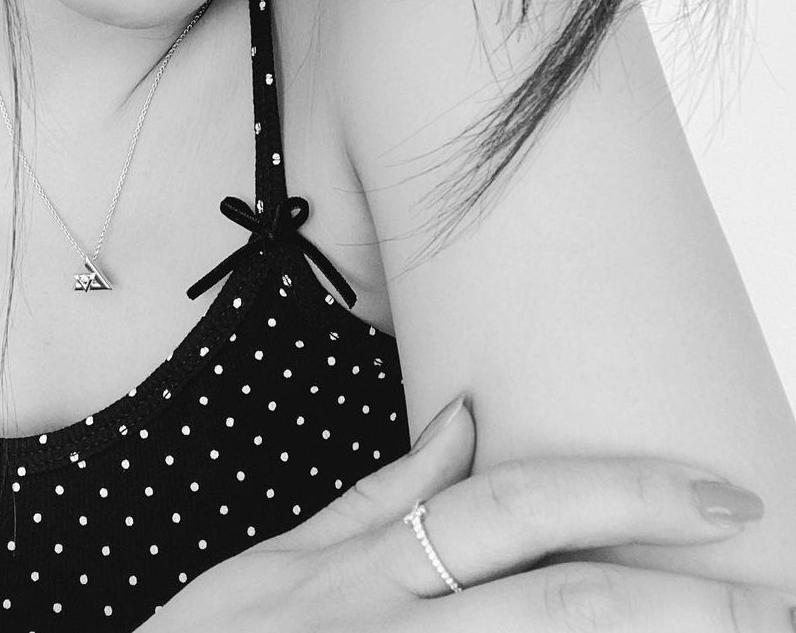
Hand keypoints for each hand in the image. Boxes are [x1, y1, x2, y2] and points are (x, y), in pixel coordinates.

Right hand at [139, 397, 795, 631]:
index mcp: (366, 571)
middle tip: (780, 594)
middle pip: (561, 604)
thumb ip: (384, 498)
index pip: (513, 508)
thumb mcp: (282, 565)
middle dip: (686, 601)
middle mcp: (390, 632)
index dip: (622, 494)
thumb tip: (468, 418)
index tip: (721, 495)